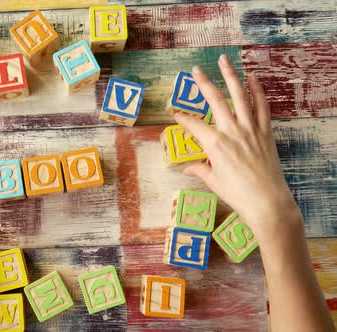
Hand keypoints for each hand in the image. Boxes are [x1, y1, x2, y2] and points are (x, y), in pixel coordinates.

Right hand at [174, 54, 301, 239]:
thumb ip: (200, 170)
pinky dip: (257, 90)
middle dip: (203, 83)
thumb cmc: (237, 194)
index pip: (194, 125)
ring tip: (224, 61)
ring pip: (239, 96)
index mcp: (215, 144)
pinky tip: (252, 77)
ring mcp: (250, 129)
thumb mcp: (213, 182)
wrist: (267, 202)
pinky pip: (262, 106)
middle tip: (195, 69)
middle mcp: (232, 131)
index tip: (175, 114)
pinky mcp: (265, 132)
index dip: (182, 119)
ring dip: (231, 76)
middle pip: (215, 100)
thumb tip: (188, 168)